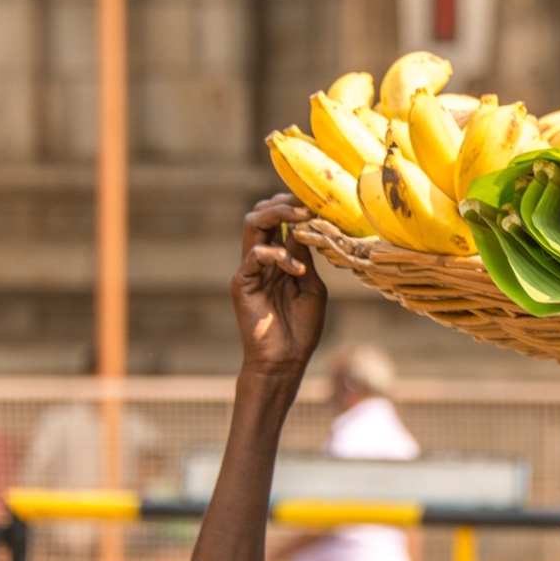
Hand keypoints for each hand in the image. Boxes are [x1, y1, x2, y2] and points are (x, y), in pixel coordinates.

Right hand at [232, 195, 326, 376]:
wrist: (285, 360)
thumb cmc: (301, 327)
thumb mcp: (312, 286)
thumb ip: (305, 257)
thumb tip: (306, 227)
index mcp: (279, 259)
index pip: (281, 221)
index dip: (296, 207)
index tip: (318, 201)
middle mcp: (262, 259)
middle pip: (262, 214)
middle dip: (284, 203)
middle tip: (307, 203)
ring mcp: (249, 269)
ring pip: (252, 224)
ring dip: (276, 214)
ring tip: (301, 217)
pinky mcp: (241, 282)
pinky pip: (254, 255)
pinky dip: (277, 255)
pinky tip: (297, 269)